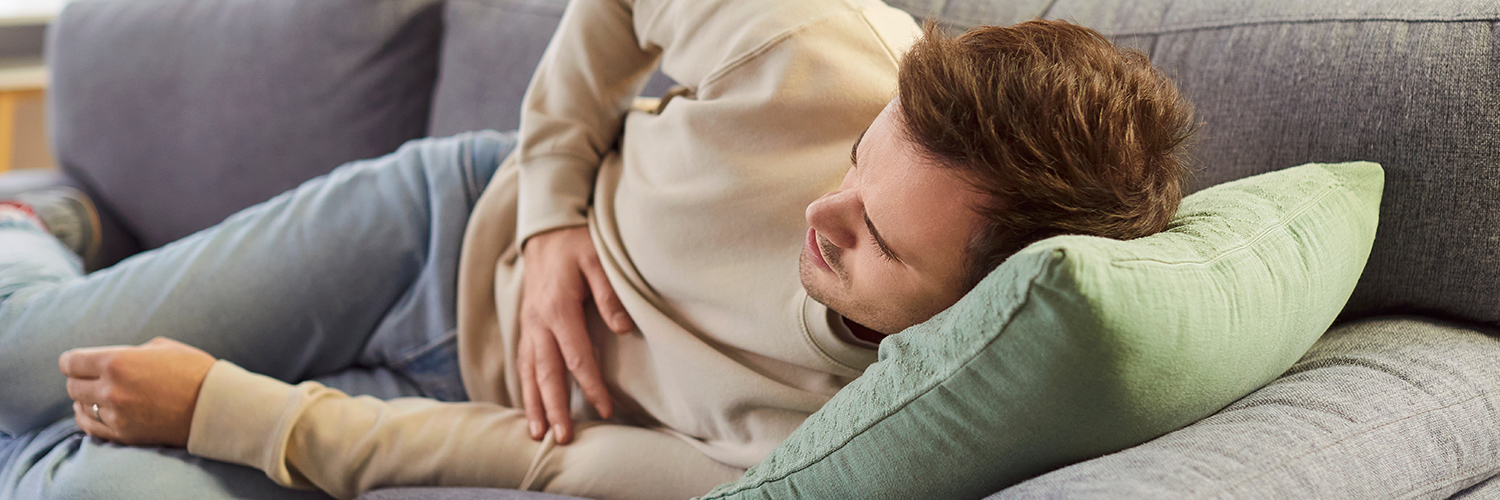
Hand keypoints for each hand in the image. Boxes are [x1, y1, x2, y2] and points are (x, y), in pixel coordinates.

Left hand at [58, 337, 216, 446]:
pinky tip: (90, 410)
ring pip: (80, 405)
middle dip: (80, 379)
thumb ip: (129, 352)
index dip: (72, 361)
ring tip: (97, 394)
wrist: (216, 406)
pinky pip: (89, 426)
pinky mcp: (124, 434)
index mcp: (118, 362)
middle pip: (72, 385)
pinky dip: (86, 416)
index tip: (77, 362)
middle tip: (92, 377)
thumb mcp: (162, 347)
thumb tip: (111, 360)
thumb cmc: (194, 371)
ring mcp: (116, 414)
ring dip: (85, 398)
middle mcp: (111, 389)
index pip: (71, 362)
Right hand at [519, 226, 633, 443]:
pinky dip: (525, 387)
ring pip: (528, 371)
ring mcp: (528, 325)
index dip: (590, 385)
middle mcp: (538, 322)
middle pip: (546, 372)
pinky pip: (524, 362)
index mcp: (558, 308)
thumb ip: (610, 294)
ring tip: (537, 434)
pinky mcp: (527, 326)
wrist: (545, 229)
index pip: (576, 356)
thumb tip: (624, 328)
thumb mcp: (598, 259)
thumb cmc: (576, 243)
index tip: (605, 409)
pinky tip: (530, 407)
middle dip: (554, 407)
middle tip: (562, 438)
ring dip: (533, 404)